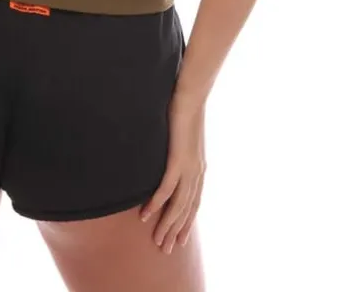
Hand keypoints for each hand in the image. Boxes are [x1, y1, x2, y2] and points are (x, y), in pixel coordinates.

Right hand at [140, 91, 206, 252]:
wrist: (191, 94)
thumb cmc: (183, 111)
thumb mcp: (181, 138)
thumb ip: (176, 152)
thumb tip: (165, 157)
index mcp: (199, 168)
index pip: (193, 203)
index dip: (185, 223)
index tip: (177, 239)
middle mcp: (197, 172)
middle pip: (187, 210)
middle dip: (176, 231)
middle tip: (165, 249)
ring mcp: (189, 167)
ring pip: (178, 205)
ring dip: (166, 224)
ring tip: (156, 239)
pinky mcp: (179, 159)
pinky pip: (166, 188)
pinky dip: (156, 204)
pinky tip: (146, 215)